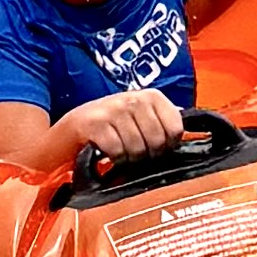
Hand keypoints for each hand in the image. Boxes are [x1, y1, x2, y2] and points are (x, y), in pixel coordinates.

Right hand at [59, 83, 188, 168]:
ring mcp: (111, 108)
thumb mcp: (138, 119)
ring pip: (137, 148)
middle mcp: (132, 97)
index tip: (155, 148)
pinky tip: (107, 154)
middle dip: (147, 156)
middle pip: (157, 140)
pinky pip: (117, 150)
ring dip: (129, 160)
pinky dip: (113, 159)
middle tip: (135, 156)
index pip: (175, 128)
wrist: (68, 132)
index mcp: (150, 96)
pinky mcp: (92, 123)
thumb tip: (188, 138)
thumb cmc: (108, 129)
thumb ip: (162, 123)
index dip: (168, 145)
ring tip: (120, 155)